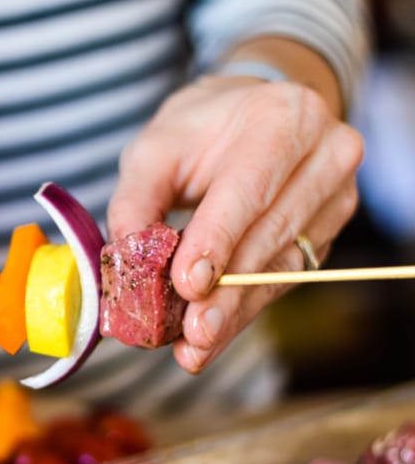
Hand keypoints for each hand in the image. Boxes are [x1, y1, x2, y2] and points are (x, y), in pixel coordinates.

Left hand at [107, 74, 363, 373]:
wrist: (248, 116)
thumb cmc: (199, 131)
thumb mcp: (155, 148)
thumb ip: (136, 199)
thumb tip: (128, 259)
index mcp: (283, 117)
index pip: (250, 186)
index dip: (219, 238)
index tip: (188, 284)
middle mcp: (324, 155)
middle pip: (272, 234)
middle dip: (227, 290)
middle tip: (192, 331)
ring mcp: (334, 199)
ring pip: (281, 267)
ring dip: (235, 312)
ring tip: (195, 346)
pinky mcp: (326, 236)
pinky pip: (282, 281)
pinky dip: (242, 312)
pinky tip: (212, 338)